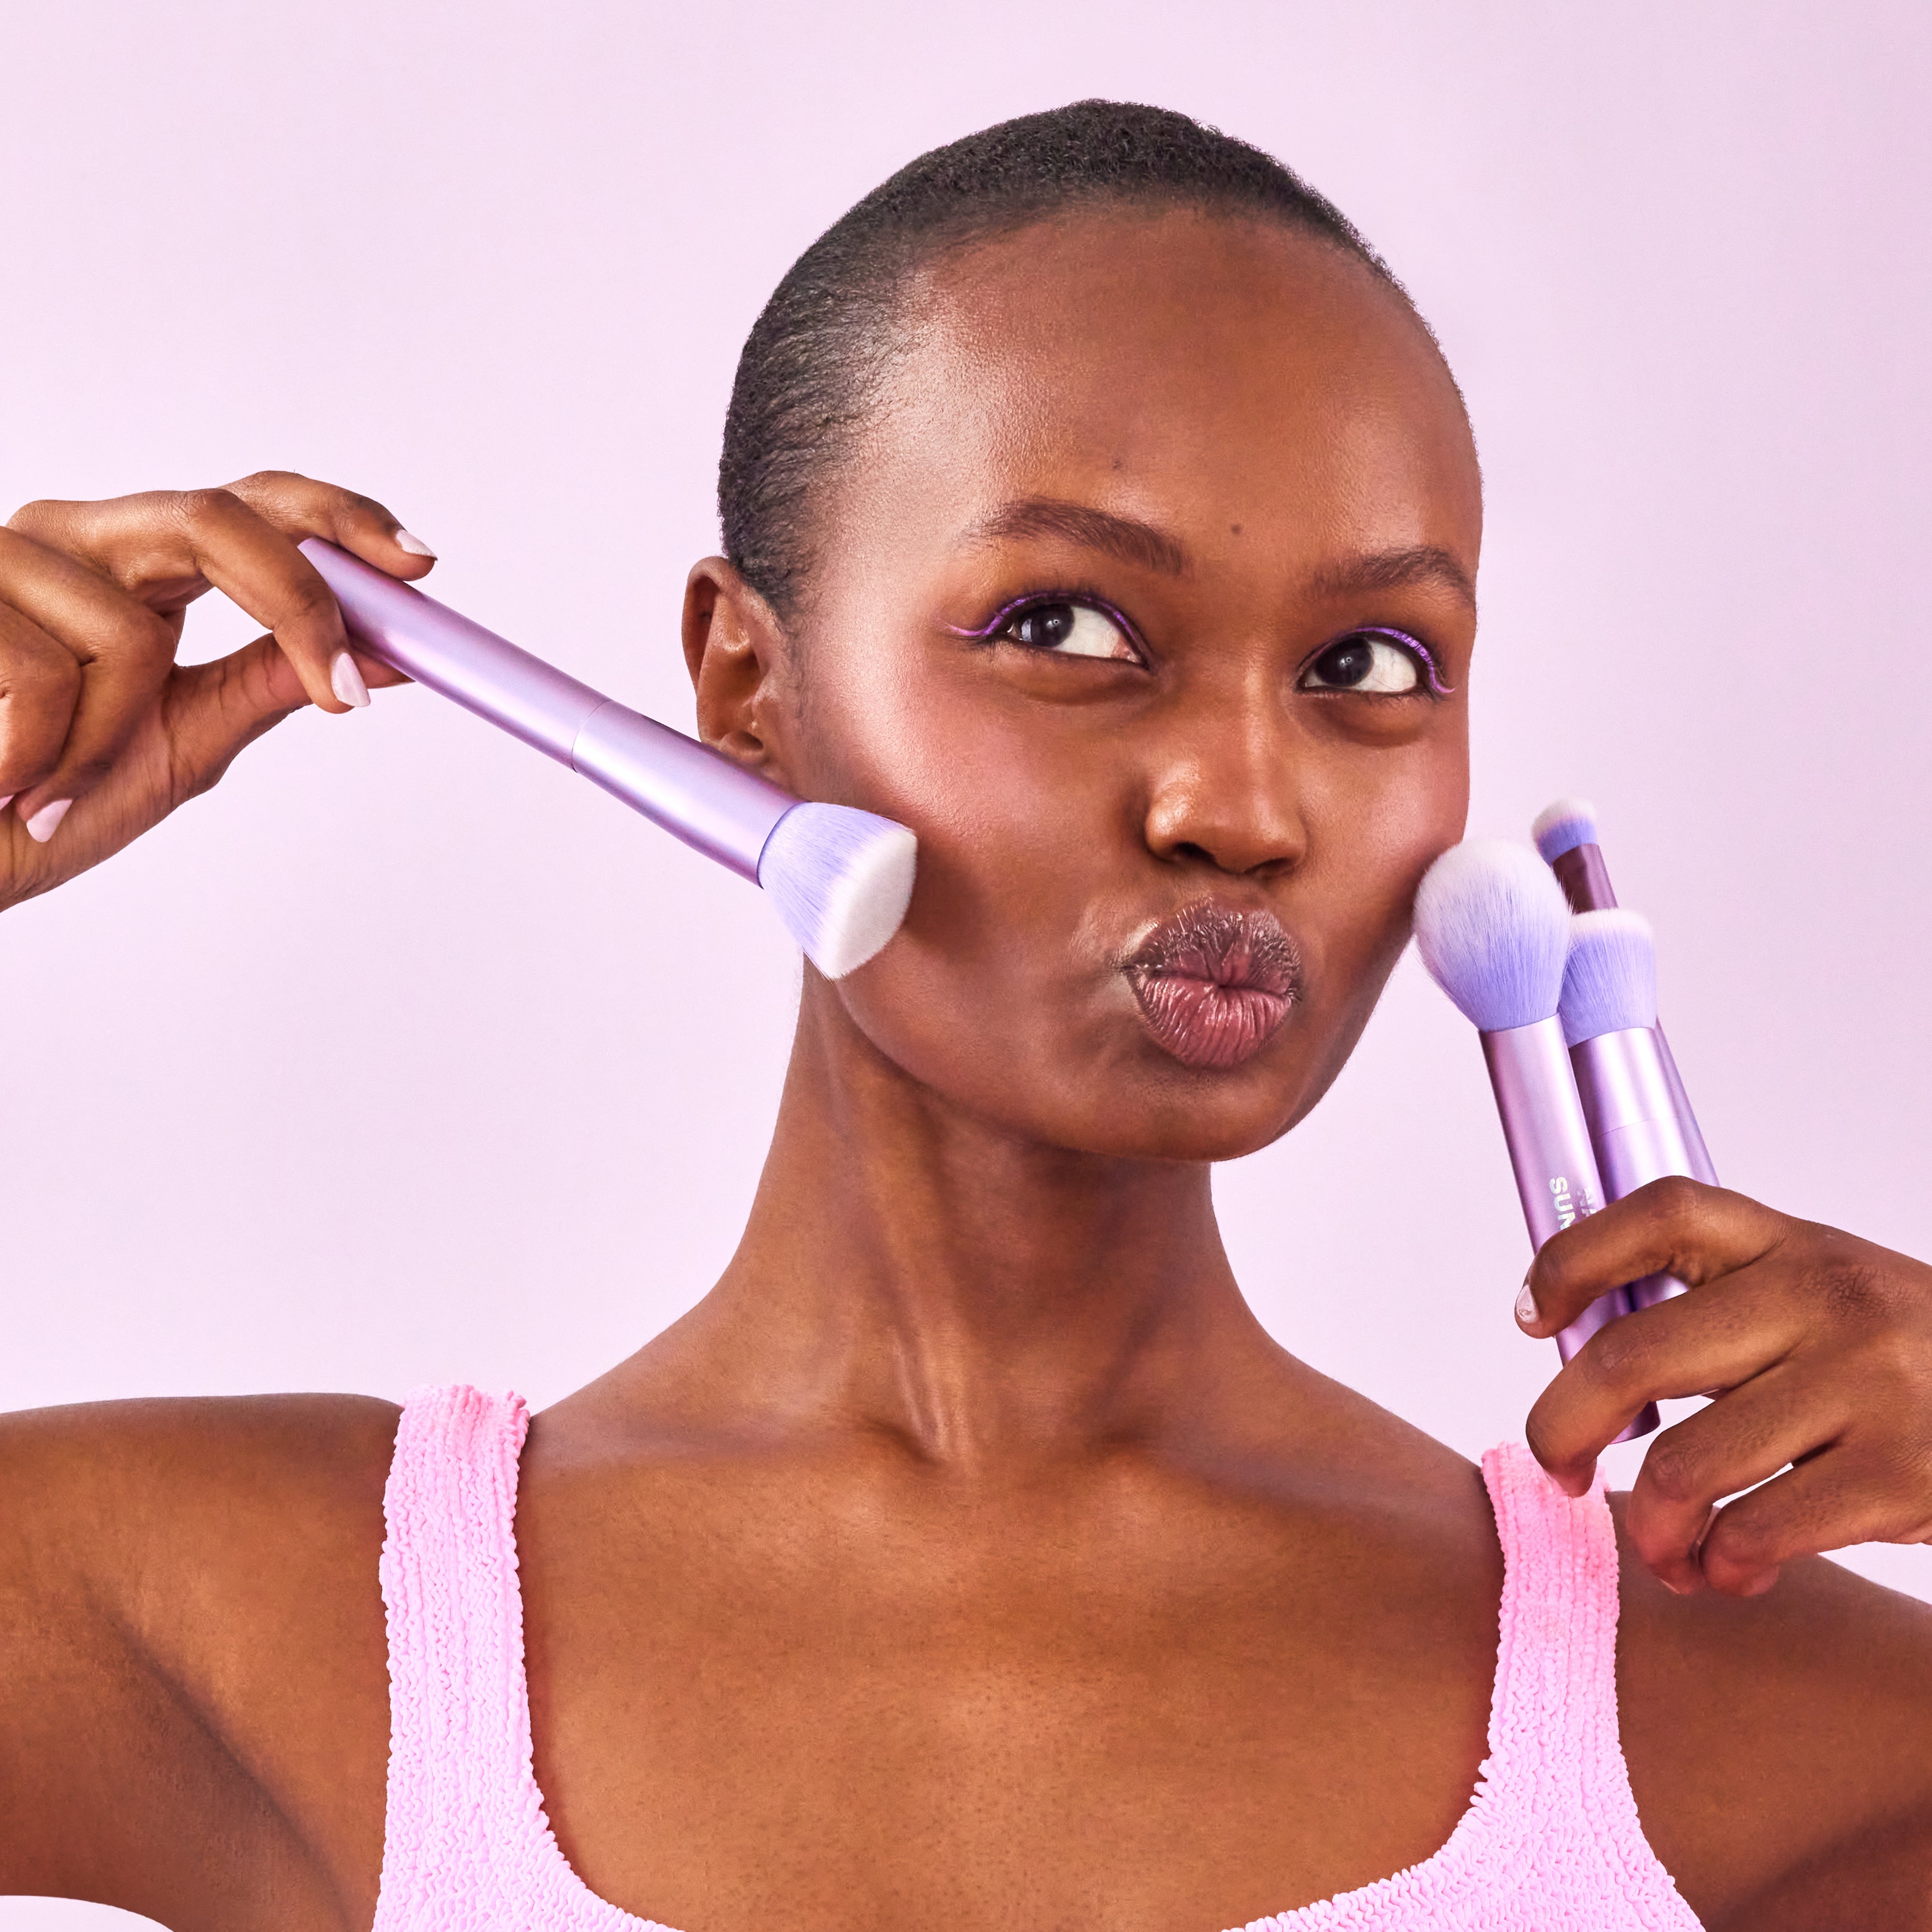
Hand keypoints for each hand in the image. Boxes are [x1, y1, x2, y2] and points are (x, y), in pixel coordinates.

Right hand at [0, 472, 431, 908]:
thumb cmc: (45, 801)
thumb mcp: (184, 738)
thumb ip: (276, 681)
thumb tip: (391, 651)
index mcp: (136, 565)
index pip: (253, 507)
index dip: (340, 520)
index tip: (419, 567)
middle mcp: (73, 539)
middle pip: (214, 520)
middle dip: (296, 602)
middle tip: (346, 689)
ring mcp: (4, 559)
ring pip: (132, 632)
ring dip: (109, 738)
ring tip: (53, 786)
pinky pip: (45, 678)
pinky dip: (45, 756)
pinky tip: (9, 783)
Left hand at [1518, 1177, 1931, 1595]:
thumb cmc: (1903, 1361)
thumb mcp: (1819, 1297)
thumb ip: (1721, 1311)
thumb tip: (1587, 1365)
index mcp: (1789, 1245)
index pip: (1659, 1216)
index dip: (1572, 1260)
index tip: (1533, 1318)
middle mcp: (1823, 1299)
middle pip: (1633, 1356)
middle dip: (1563, 1428)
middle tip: (1559, 1469)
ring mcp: (1867, 1384)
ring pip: (1684, 1467)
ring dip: (1651, 1529)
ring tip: (1666, 1551)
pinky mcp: (1901, 1473)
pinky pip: (1755, 1533)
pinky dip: (1720, 1567)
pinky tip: (1728, 1571)